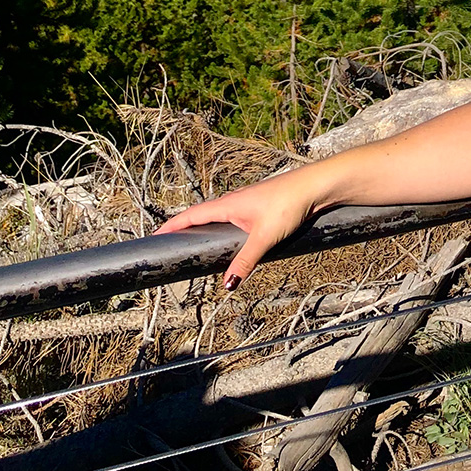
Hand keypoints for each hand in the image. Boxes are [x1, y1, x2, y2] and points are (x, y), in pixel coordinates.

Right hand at [156, 171, 319, 287]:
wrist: (316, 185)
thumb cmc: (290, 204)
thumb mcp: (265, 237)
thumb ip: (246, 261)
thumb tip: (227, 284)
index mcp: (227, 205)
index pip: (190, 216)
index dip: (171, 226)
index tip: (153, 237)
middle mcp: (233, 202)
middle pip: (200, 215)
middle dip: (182, 228)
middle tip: (167, 242)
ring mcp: (246, 203)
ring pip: (217, 216)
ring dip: (202, 227)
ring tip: (191, 243)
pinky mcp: (260, 207)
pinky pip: (233, 218)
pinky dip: (221, 227)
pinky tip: (227, 237)